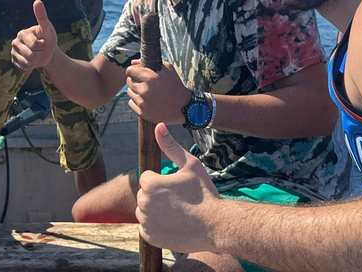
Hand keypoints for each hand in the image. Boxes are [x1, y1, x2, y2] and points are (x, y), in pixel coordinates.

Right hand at [11, 0, 57, 71]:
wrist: (47, 52)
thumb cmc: (48, 38)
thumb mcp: (47, 28)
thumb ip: (42, 16)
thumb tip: (37, 1)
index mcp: (22, 33)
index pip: (34, 44)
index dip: (42, 45)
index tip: (43, 41)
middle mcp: (15, 42)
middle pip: (31, 55)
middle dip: (39, 54)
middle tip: (40, 49)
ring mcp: (13, 53)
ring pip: (27, 63)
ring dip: (36, 61)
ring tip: (37, 55)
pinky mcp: (14, 62)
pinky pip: (24, 68)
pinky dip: (31, 67)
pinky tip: (32, 61)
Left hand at [126, 60, 189, 124]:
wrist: (183, 107)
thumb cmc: (175, 86)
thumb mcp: (167, 69)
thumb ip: (149, 62)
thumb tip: (133, 63)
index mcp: (150, 78)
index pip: (129, 71)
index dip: (133, 71)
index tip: (137, 73)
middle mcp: (144, 90)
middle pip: (129, 81)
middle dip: (136, 80)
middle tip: (145, 83)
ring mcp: (142, 102)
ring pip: (129, 92)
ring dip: (136, 91)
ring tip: (147, 92)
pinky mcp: (142, 112)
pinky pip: (131, 103)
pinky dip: (136, 102)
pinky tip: (146, 101)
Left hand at [136, 123, 220, 252]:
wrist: (217, 226)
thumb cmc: (205, 193)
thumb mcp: (191, 165)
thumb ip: (171, 146)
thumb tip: (158, 125)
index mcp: (151, 184)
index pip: (148, 178)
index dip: (163, 181)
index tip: (177, 188)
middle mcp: (144, 203)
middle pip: (145, 195)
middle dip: (158, 196)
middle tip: (179, 201)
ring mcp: (146, 221)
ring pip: (145, 211)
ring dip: (156, 211)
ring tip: (177, 213)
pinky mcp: (150, 237)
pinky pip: (146, 228)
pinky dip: (156, 227)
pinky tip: (173, 225)